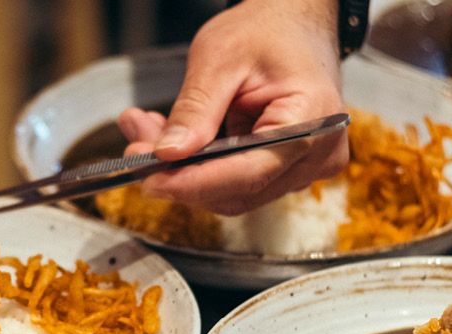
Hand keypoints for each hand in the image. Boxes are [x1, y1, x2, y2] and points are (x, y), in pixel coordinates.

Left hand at [118, 0, 347, 215]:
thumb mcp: (220, 58)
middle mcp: (317, 154)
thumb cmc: (267, 31)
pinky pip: (237, 183)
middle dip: (180, 175)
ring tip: (147, 133)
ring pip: (232, 192)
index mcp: (311, 120)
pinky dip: (200, 167)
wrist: (294, 23)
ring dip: (185, 171)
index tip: (150, 178)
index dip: (193, 182)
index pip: (248, 172)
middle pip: (238, 189)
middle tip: (134, 148)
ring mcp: (305, 167)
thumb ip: (195, 110)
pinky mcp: (287, 170)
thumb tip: (167, 154)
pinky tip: (173, 140)